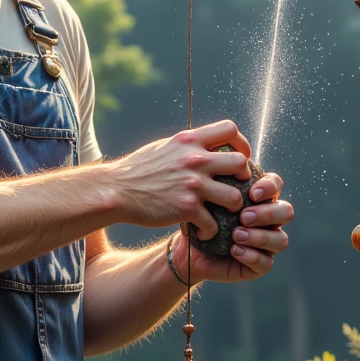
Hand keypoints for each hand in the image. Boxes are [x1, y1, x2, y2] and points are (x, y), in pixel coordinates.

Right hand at [105, 119, 252, 239]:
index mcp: (189, 140)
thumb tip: (203, 142)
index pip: (230, 129)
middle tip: (236, 187)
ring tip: (223, 213)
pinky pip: (213, 224)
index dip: (242, 143)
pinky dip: (210, 231)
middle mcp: (195, 160)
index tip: (240, 156)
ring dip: (233, 208)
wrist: (116, 190)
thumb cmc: (137, 170)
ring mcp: (192, 185)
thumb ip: (187, 145)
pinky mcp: (187, 209)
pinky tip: (202, 231)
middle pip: (240, 164)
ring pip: (235, 197)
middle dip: (244, 177)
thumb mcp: (164, 147)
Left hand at [170, 173, 292, 283]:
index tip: (252, 192)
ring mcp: (266, 244)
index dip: (270, 187)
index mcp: (260, 199)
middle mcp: (268, 221)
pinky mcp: (258, 265)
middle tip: (244, 216)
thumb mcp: (207, 197)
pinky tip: (235, 250)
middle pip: (286, 212)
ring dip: (260, 236)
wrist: (187, 249)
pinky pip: (266, 263)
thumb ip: (219, 180)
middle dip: (268, 213)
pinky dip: (252, 256)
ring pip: (280, 240)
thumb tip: (221, 159)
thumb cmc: (199, 217)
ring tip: (236, 235)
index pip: (276, 185)